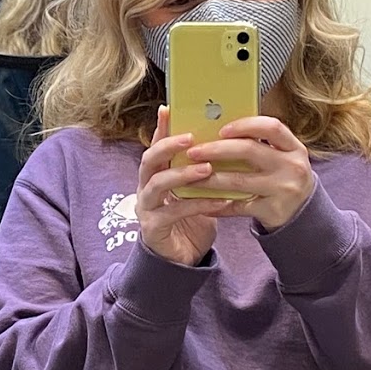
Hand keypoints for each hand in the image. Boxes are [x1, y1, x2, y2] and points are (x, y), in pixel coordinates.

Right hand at [135, 107, 233, 266]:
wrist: (182, 260)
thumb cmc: (190, 221)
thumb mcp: (197, 192)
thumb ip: (201, 171)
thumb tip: (225, 144)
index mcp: (155, 177)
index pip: (155, 147)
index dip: (160, 128)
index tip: (168, 109)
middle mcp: (145, 190)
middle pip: (148, 161)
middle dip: (168, 147)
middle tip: (190, 138)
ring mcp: (146, 209)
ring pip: (157, 185)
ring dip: (182, 174)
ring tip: (206, 168)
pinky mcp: (154, 229)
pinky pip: (175, 212)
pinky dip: (199, 204)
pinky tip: (221, 200)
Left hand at [186, 115, 313, 230]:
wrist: (303, 214)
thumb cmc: (283, 178)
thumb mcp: (282, 157)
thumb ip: (260, 143)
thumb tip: (218, 129)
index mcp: (294, 148)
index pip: (271, 127)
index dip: (245, 125)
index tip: (221, 129)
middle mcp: (292, 167)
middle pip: (250, 151)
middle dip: (217, 149)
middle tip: (194, 152)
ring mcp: (284, 190)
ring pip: (239, 180)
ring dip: (210, 178)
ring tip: (190, 177)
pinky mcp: (272, 211)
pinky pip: (238, 206)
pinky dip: (218, 204)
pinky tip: (203, 202)